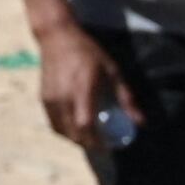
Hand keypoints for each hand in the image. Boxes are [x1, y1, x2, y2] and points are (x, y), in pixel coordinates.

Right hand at [29, 22, 131, 154]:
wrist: (56, 36)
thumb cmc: (88, 52)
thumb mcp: (112, 70)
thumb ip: (125, 98)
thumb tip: (140, 123)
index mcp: (82, 89)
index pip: (85, 124)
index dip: (96, 141)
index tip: (108, 147)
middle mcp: (64, 96)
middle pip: (73, 132)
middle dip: (88, 144)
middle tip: (101, 145)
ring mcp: (50, 98)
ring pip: (62, 131)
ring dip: (76, 139)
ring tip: (89, 138)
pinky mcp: (43, 98)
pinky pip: (53, 123)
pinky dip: (64, 131)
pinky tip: (75, 128)